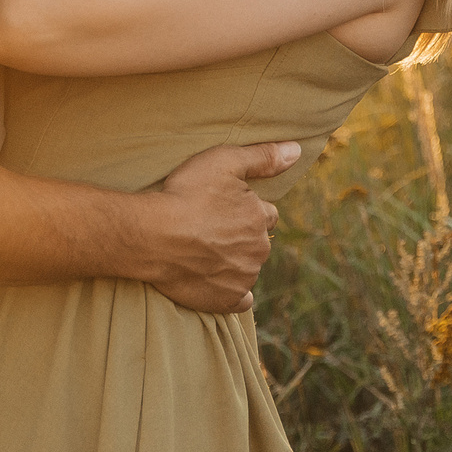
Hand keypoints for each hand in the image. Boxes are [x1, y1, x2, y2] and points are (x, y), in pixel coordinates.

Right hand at [139, 140, 297, 313]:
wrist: (154, 236)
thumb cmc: (186, 194)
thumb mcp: (224, 161)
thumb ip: (263, 156)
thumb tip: (296, 150)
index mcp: (260, 217)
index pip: (267, 214)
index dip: (247, 209)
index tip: (226, 208)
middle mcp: (259, 249)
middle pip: (257, 242)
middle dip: (242, 237)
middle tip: (212, 230)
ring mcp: (243, 277)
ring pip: (247, 268)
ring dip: (235, 262)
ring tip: (205, 253)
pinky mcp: (225, 300)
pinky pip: (240, 301)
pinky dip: (232, 293)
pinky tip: (217, 284)